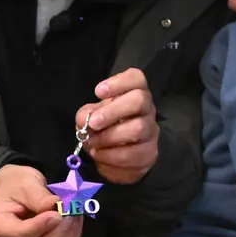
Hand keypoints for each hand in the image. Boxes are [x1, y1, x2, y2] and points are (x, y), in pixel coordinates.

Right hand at [0, 164, 82, 236]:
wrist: (16, 190)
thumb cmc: (15, 184)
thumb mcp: (24, 182)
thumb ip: (38, 196)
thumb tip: (56, 205)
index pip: (19, 234)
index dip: (40, 226)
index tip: (56, 214)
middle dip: (58, 233)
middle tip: (70, 211)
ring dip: (68, 235)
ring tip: (75, 212)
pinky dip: (71, 236)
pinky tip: (75, 219)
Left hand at [79, 69, 157, 184]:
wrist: (116, 158)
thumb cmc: (105, 128)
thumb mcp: (92, 117)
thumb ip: (87, 115)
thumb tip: (85, 119)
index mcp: (134, 93)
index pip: (136, 78)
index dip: (119, 83)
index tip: (98, 92)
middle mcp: (147, 109)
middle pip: (139, 100)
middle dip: (113, 111)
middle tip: (94, 123)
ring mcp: (151, 131)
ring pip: (137, 129)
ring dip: (109, 136)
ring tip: (92, 142)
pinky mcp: (149, 153)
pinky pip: (132, 154)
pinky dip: (110, 156)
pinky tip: (99, 154)